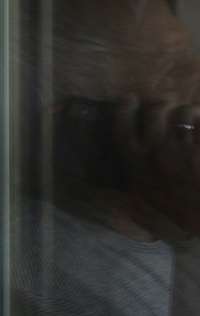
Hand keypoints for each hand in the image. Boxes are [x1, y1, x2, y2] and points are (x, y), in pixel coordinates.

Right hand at [114, 95, 199, 235]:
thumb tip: (128, 158)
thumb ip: (134, 176)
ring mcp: (183, 151)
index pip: (122, 128)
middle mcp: (156, 154)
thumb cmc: (173, 215)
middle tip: (171, 108)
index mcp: (137, 166)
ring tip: (194, 118)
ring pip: (185, 112)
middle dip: (165, 105)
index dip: (124, 109)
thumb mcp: (141, 199)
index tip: (130, 99)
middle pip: (156, 112)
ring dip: (191, 112)